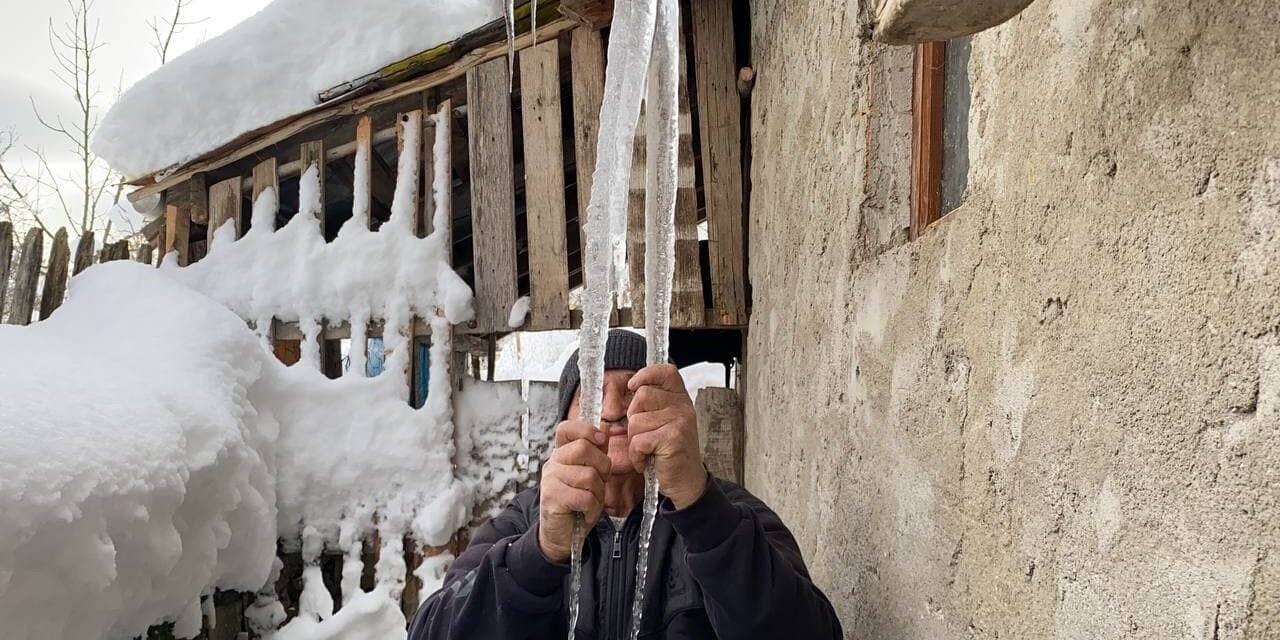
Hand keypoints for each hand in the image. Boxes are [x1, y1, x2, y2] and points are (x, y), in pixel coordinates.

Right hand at [538, 419, 611, 562]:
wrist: (562, 535)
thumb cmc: (578, 504)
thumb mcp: (590, 475)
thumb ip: (595, 454)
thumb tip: (605, 431)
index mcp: (561, 454)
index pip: (567, 429)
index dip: (586, 430)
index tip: (601, 441)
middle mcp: (553, 463)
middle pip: (583, 449)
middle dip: (602, 467)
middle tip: (598, 483)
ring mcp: (550, 479)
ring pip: (588, 475)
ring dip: (597, 493)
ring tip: (589, 502)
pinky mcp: (552, 498)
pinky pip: (585, 497)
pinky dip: (592, 508)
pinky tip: (584, 512)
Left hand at [626, 364, 706, 508]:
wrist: (687, 482)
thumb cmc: (671, 452)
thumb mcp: (666, 422)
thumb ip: (654, 404)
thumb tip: (631, 386)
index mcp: (681, 399)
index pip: (665, 372)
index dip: (646, 374)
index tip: (633, 385)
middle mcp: (683, 407)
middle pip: (641, 396)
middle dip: (634, 418)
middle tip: (646, 436)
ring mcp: (680, 421)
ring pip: (636, 421)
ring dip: (634, 441)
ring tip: (649, 451)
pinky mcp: (673, 438)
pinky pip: (638, 441)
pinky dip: (637, 455)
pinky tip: (648, 461)